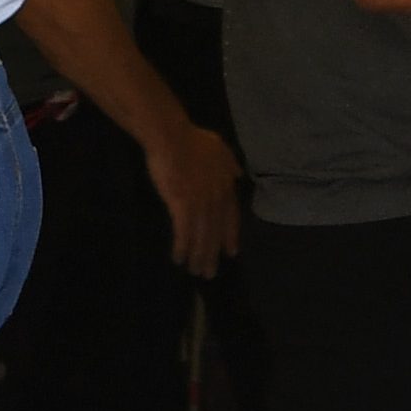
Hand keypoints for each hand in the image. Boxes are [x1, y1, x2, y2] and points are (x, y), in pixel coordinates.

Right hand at [136, 112, 242, 277]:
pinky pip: (184, 231)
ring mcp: (200, 202)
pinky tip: (178, 259)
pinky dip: (183, 246)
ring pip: (202, 235)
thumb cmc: (191, 140)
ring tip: (195, 272)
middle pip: (216, 231)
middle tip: (209, 273)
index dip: (230, 236)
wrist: (173, 137)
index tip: (231, 253)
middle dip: (213, 254)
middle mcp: (216, 198)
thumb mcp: (218, 148)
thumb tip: (238, 175)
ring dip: (199, 255)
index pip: (231, 217)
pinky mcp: (182, 204)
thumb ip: (229, 163)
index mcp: (225, 186)